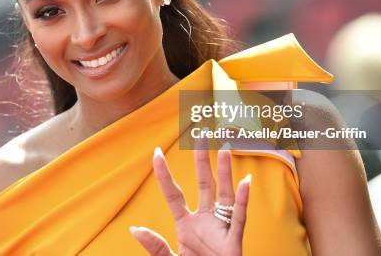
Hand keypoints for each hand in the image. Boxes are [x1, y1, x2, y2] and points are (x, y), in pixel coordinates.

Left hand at [130, 147, 250, 255]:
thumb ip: (155, 246)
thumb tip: (135, 229)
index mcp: (186, 225)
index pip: (173, 193)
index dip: (164, 174)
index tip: (156, 152)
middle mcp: (204, 221)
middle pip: (203, 185)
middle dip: (203, 161)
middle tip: (202, 136)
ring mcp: (220, 229)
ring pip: (224, 195)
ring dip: (225, 173)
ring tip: (225, 149)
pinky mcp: (234, 242)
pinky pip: (239, 217)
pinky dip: (243, 200)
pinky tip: (245, 181)